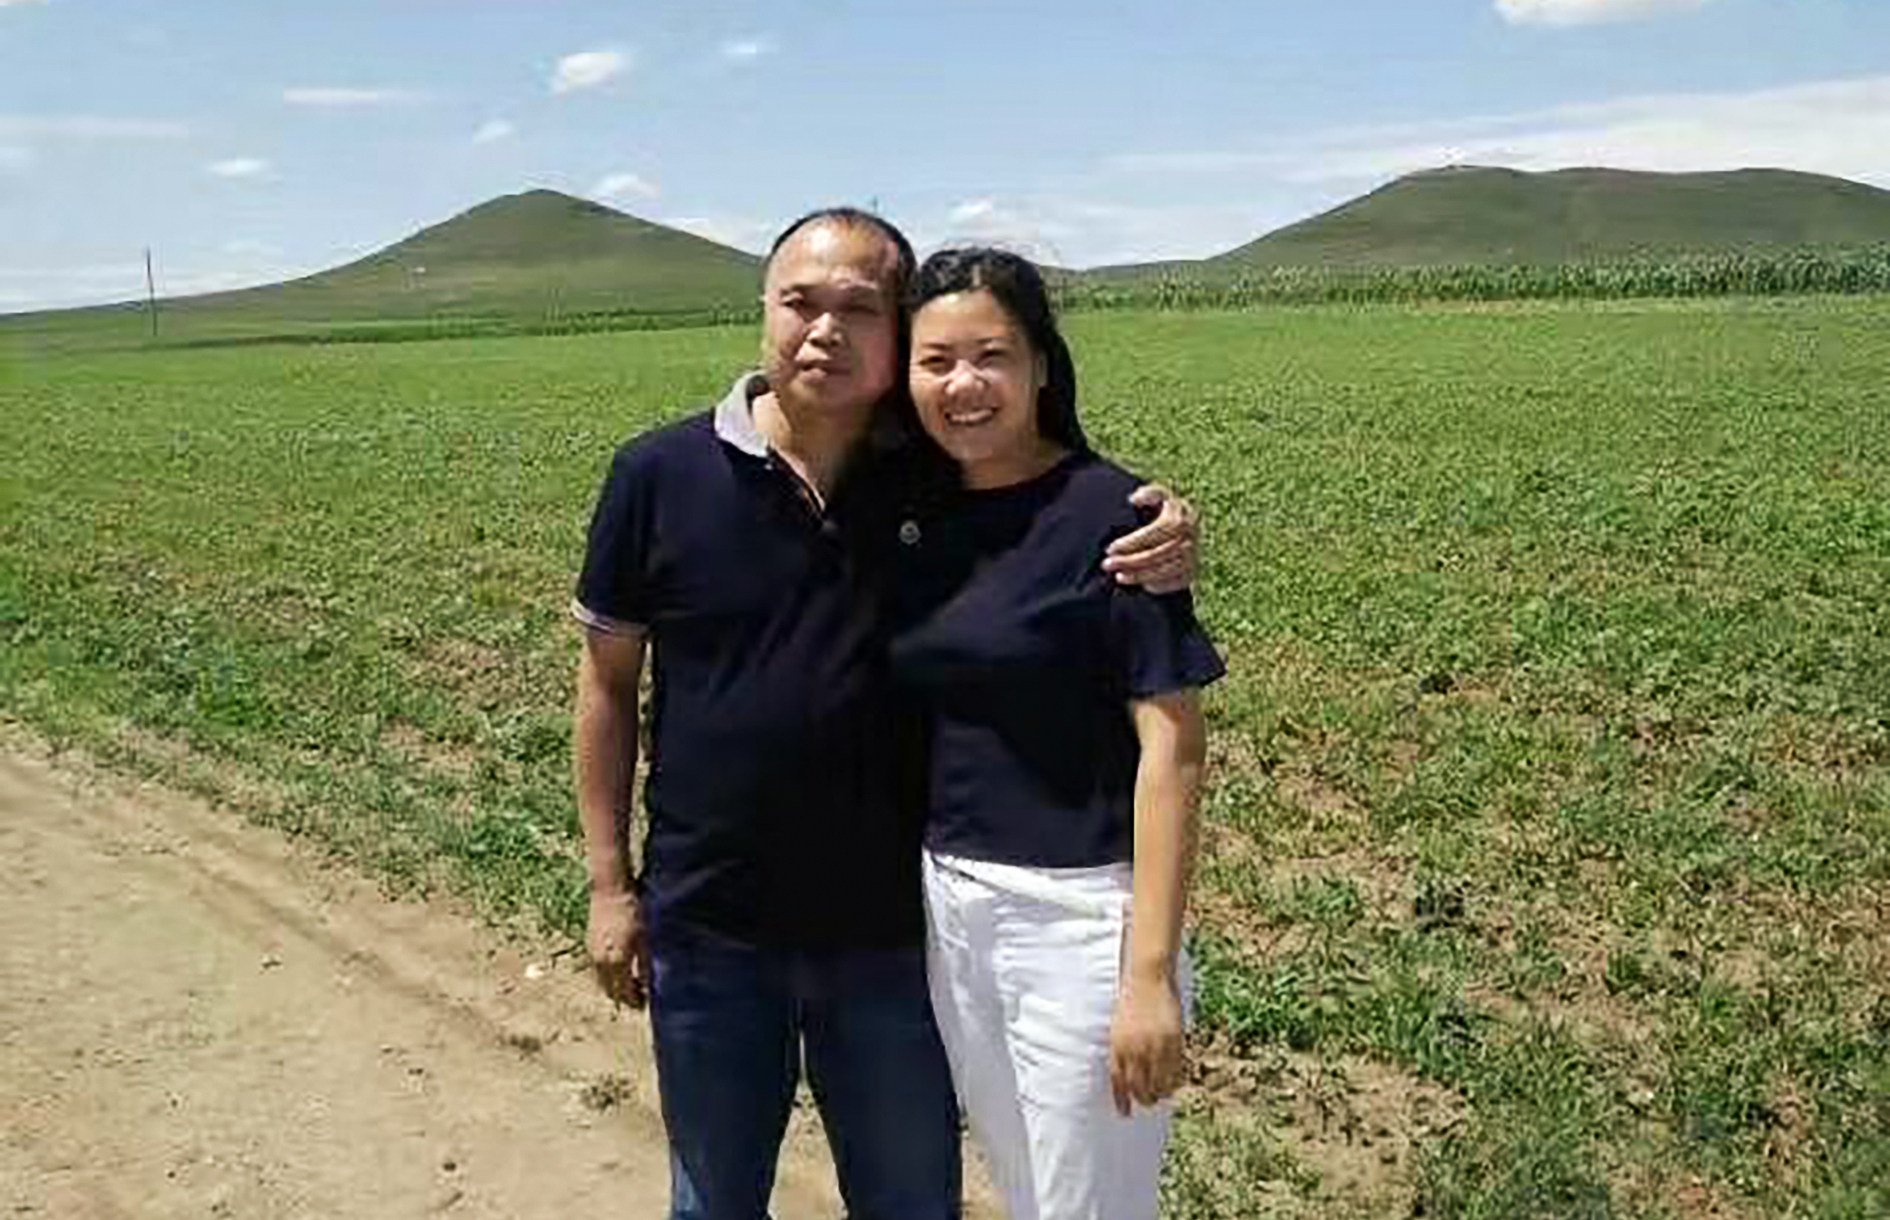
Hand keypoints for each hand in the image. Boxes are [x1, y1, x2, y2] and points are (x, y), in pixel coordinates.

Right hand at [587, 889, 649, 1009]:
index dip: (635, 1000)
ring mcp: (593, 955)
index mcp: (617, 961)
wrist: (610, 892)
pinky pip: (597, 971)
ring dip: (614, 989)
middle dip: (624, 998)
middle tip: (638, 999)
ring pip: (602, 982)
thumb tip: (648, 986)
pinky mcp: (589, 947)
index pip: (625, 991)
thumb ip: (645, 965)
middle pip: (611, 991)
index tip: (645, 1003)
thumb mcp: (644, 939)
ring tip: (630, 987)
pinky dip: (606, 978)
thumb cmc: (633, 912)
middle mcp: (602, 962)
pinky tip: (618, 973)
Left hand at [1103, 484, 1198, 594]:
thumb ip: (1147, 493)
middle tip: (1108, 565)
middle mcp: (1192, 535)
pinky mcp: (1194, 571)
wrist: (1181, 530)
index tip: (1111, 548)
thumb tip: (1134, 500)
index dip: (1133, 541)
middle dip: (1132, 561)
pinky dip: (1160, 585)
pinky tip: (1141, 585)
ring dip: (1141, 575)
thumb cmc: (1162, 510)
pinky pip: (1178, 582)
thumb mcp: (1157, 495)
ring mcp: (1195, 554)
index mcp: (1182, 514)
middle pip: (1161, 552)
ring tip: (1119, 577)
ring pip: (1168, 569)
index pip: (1157, 531)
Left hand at [1109, 972, 1185, 1115]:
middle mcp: (1136, 1049)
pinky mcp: (1174, 1040)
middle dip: (1143, 1100)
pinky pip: (1175, 1069)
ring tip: (1160, 1096)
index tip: (1125, 1113)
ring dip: (1160, 1093)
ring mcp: (1156, 1045)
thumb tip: (1126, 1075)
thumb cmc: (1129, 1000)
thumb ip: (1122, 1050)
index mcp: (1117, 1046)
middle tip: (1146, 1104)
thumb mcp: (1118, 1027)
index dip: (1123, 1101)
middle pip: (1140, 1088)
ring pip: (1160, 1083)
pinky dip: (1174, 1080)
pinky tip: (1173, 1084)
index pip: (1119, 1083)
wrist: (1147, 978)